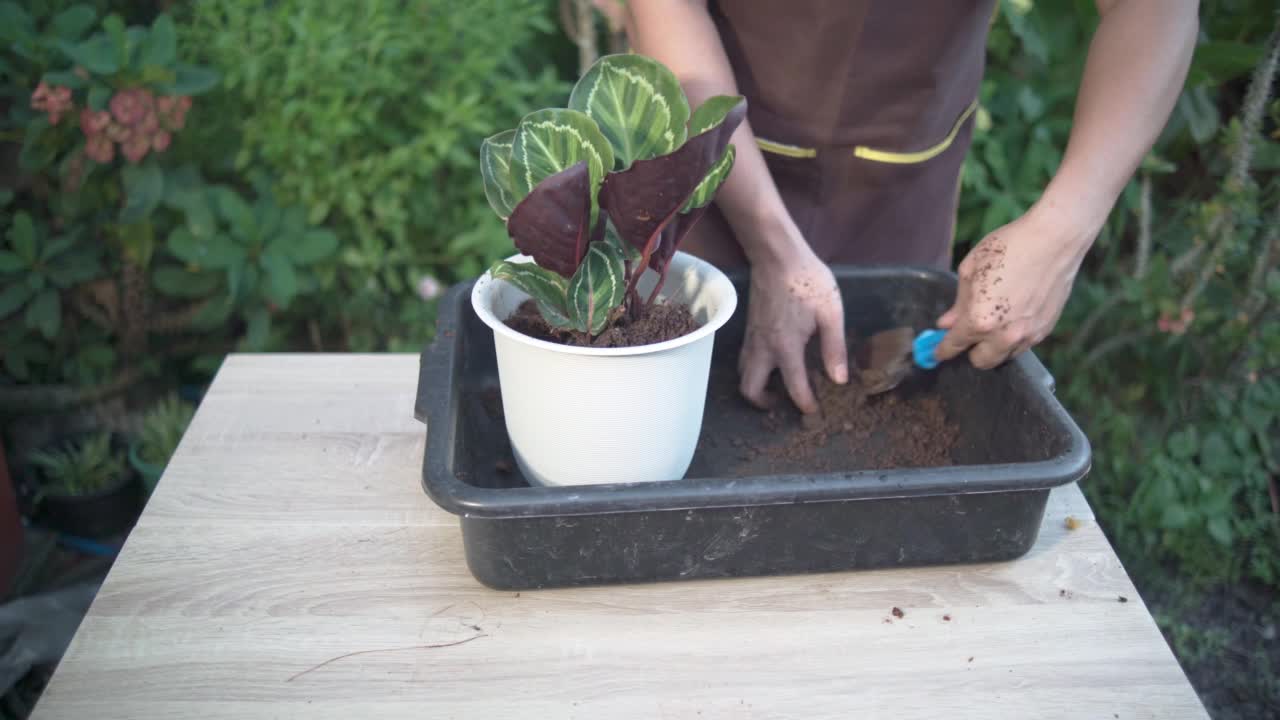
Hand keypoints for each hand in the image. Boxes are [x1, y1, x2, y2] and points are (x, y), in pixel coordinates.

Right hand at [739, 244, 846, 413]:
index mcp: (786, 346)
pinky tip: (773, 361)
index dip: (805, 404)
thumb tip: (839, 379)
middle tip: (783, 402)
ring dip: (756, 386)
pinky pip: (744, 358)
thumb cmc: (807, 280)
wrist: (777, 256)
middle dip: (763, 403)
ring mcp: (752, 338)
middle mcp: (763, 347)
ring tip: (777, 385)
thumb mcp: (831, 313)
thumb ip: (834, 348)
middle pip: (750, 389)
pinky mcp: (749, 328)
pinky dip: (754, 369)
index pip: (794, 387)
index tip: (815, 411)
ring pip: (742, 374)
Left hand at [933, 206, 1092, 368]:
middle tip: (968, 332)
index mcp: (979, 319)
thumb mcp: (971, 269)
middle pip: (980, 361)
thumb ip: (958, 303)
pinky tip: (1013, 315)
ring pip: (1004, 356)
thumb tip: (946, 323)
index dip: (942, 350)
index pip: (954, 346)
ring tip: (994, 320)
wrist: (1055, 239)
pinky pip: (1023, 345)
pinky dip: (1013, 338)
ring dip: (994, 346)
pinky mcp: (1045, 330)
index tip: (937, 352)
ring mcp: (1027, 335)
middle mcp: (1004, 335)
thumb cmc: (1010, 247)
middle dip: (971, 350)